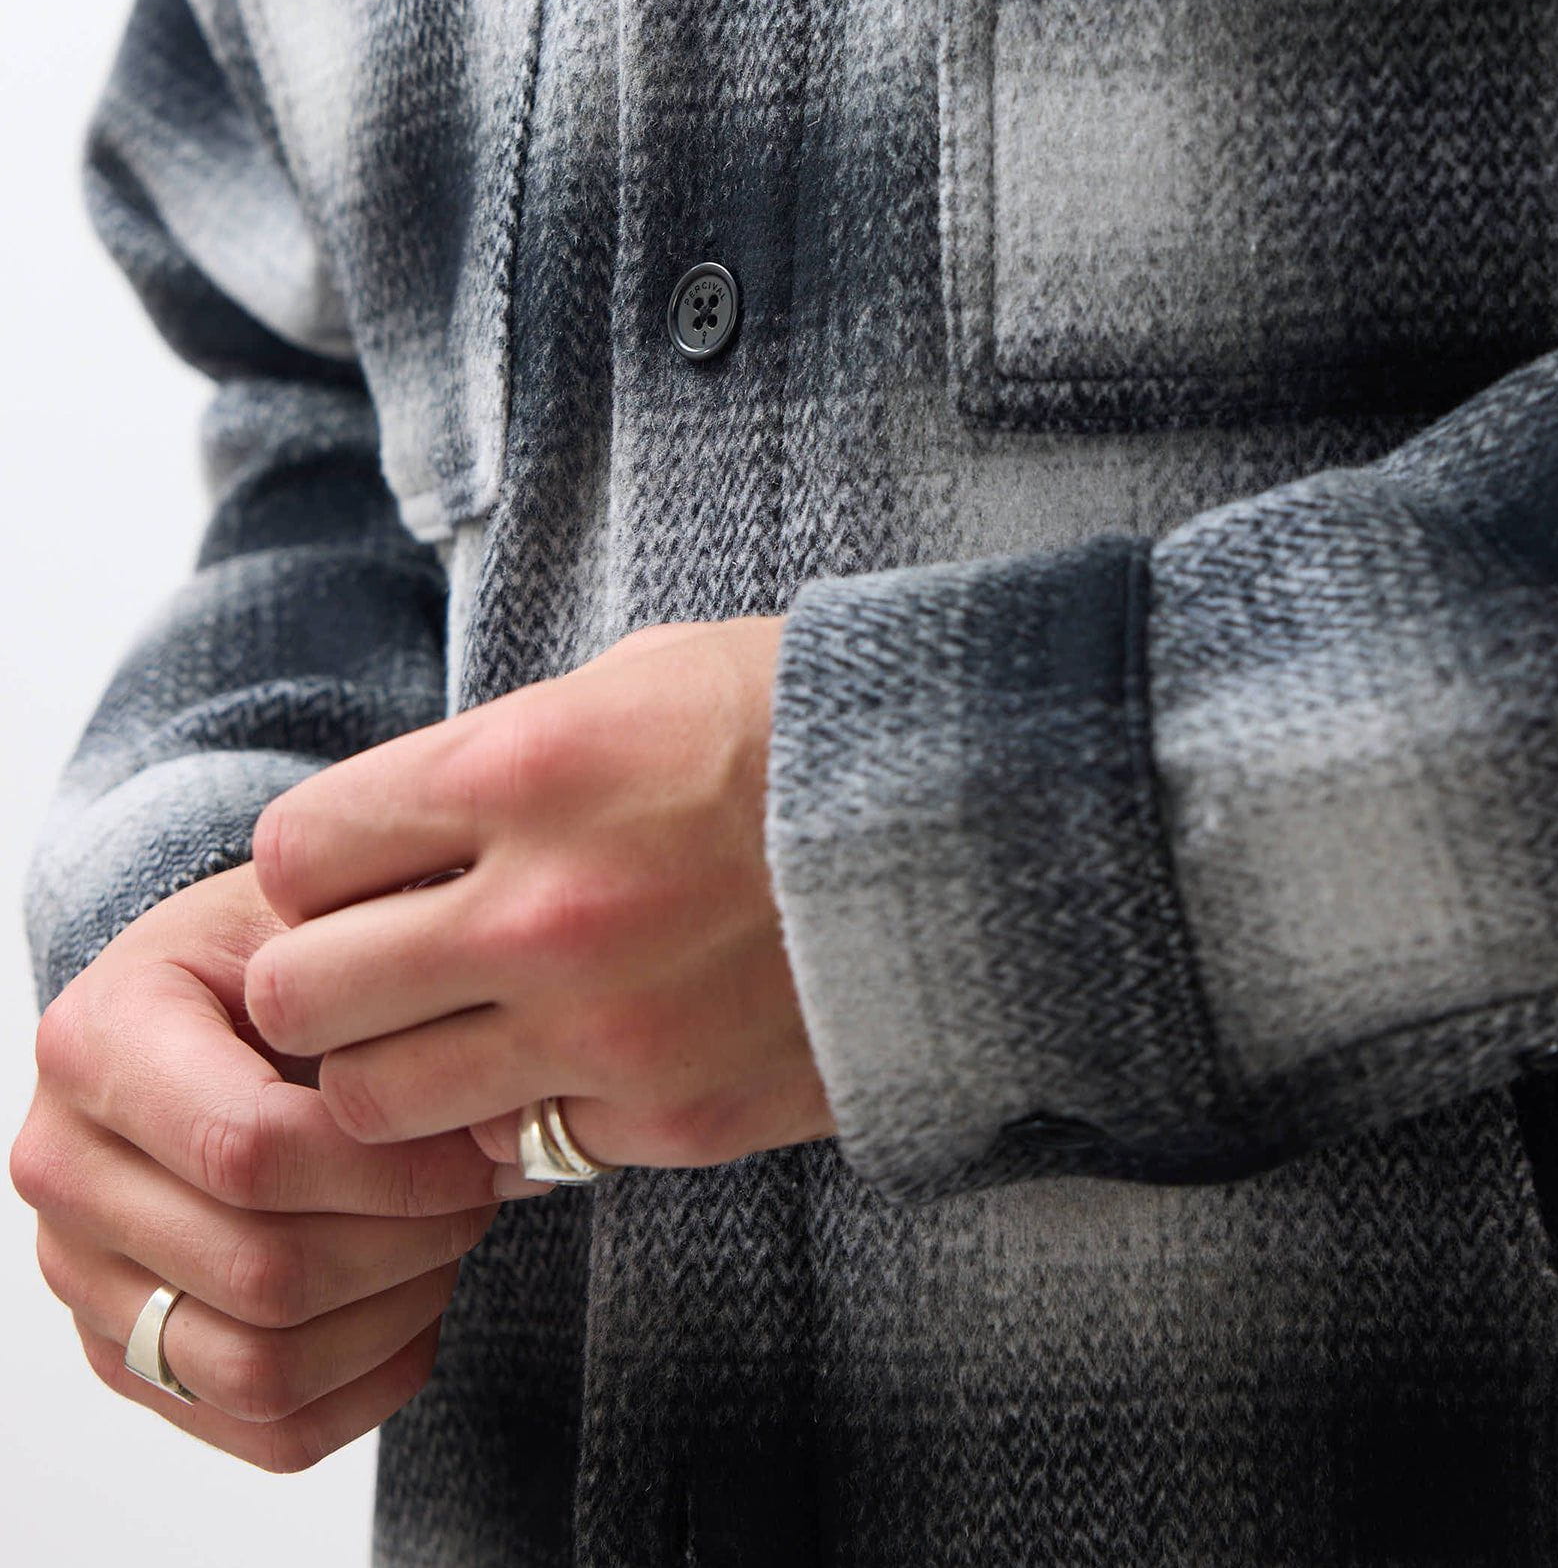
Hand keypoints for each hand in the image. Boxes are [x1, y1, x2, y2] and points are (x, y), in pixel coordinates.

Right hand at [10, 863, 509, 1470]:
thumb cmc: (281, 948)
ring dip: (391, 1315)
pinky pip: (261, 1429)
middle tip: (481, 1190)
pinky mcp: (124, 1352)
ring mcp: (82, 1273)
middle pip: (258, 1270)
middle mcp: (63, 1165)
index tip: (477, 1145)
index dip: (387, 1167)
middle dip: (406, 1241)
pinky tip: (417, 1299)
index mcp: (97, 1038)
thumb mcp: (322, 916)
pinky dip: (367, 1382)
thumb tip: (506, 1109)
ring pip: (257, 1368)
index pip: (246, 1148)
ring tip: (450, 1236)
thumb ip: (392, 979)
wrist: (216, 991)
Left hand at [241, 618, 834, 1172]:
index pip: (299, 854)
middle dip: (319, 985)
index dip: (314, 868)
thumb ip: (504, 755)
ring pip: (378, 1107)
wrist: (984, 820)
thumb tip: (402, 828)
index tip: (358, 869)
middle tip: (374, 969)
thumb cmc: (807, 722)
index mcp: (528, 767)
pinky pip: (512, 1154)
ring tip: (460, 1028)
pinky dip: (516, 1120)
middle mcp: (546, 907)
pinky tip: (572, 1057)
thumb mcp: (641, 678)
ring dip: (396, 1071)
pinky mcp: (669, 1118)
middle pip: (303, 1000)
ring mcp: (605, 1028)